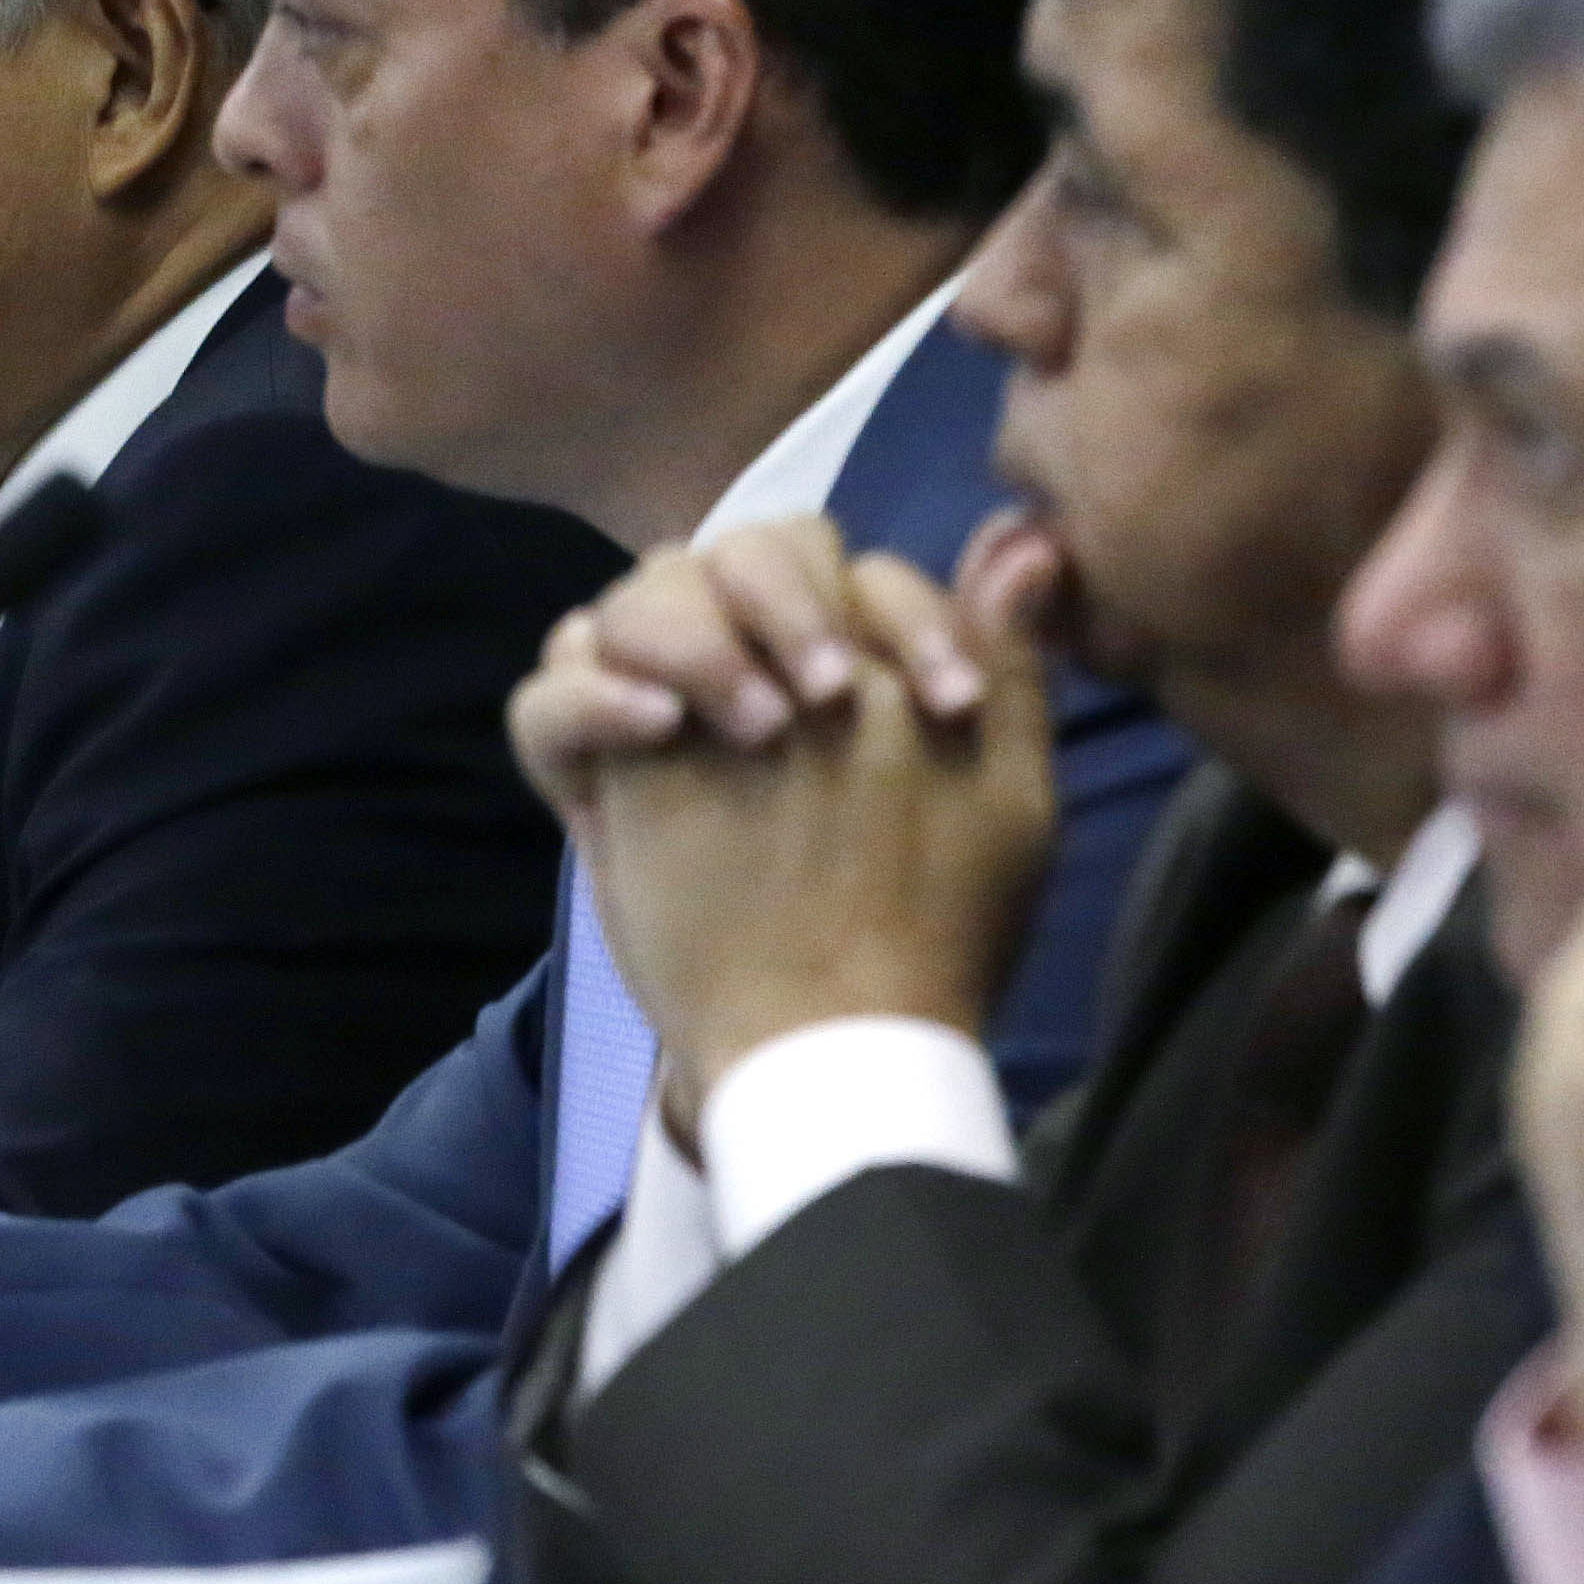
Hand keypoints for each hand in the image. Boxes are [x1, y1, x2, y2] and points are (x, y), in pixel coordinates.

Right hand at [561, 528, 1060, 1118]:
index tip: (952, 704)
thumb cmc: (926, 919)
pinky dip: (594, 694)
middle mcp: (741, 663)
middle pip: (730, 550)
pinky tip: (656, 729)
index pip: (847, 564)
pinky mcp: (591, 773)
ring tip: (753, 722)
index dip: (903, 610)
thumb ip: (1011, 666)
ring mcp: (658, 709)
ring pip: (638, 596)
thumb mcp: (998, 799)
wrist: (831, 1041)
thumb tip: (1034, 542)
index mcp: (834, 654)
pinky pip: (549, 694)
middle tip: (824, 697)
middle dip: (780, 601)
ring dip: (694, 637)